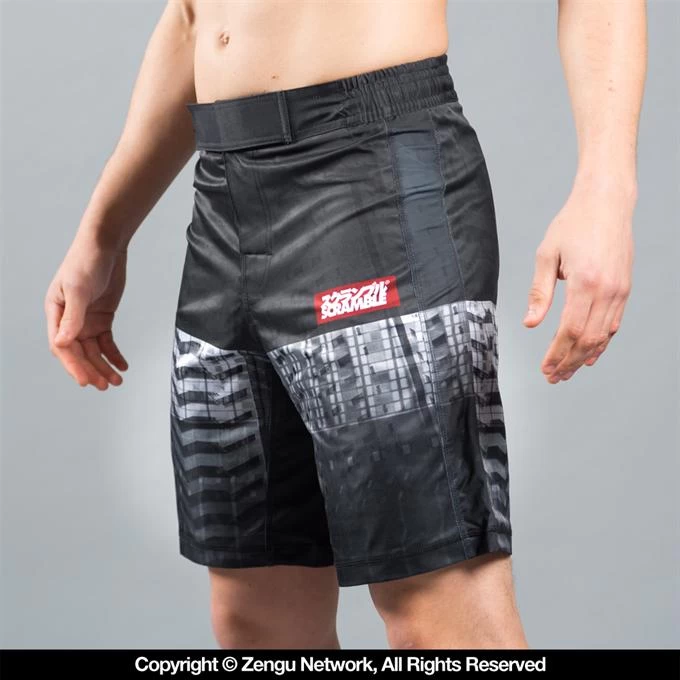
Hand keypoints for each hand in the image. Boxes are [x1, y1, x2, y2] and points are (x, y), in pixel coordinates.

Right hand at [45, 238, 128, 389]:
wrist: (106, 246)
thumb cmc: (86, 260)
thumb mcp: (79, 288)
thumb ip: (73, 316)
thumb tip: (64, 342)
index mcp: (56, 312)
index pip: (62, 346)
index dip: (73, 365)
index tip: (85, 380)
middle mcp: (69, 319)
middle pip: (78, 352)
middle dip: (91, 370)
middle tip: (105, 385)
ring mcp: (86, 319)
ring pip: (93, 350)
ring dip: (103, 366)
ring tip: (116, 380)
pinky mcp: (102, 317)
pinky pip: (106, 342)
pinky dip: (114, 354)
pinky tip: (122, 365)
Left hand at [523, 178, 634, 382]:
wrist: (607, 202)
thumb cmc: (574, 224)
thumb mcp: (547, 255)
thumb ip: (539, 292)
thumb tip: (530, 323)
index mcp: (584, 282)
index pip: (569, 330)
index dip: (556, 354)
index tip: (544, 368)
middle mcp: (607, 290)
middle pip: (587, 339)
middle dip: (568, 362)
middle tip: (553, 377)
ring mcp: (619, 291)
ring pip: (603, 336)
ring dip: (584, 357)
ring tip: (567, 372)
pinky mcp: (624, 289)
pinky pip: (613, 324)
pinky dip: (601, 343)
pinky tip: (589, 355)